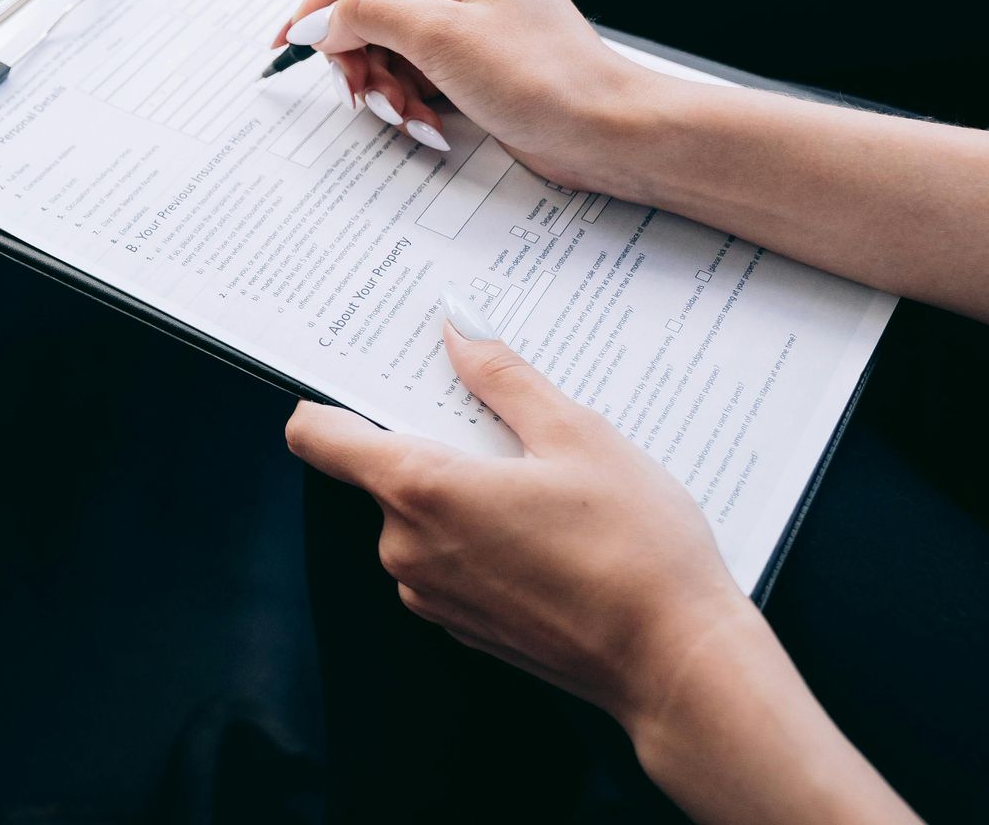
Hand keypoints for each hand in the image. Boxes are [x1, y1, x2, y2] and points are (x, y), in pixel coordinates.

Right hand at [272, 0, 664, 189]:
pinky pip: (409, 70)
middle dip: (356, 48)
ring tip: (401, 111)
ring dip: (381, 83)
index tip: (304, 31)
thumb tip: (315, 20)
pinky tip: (426, 122)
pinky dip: (406, 99)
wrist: (602, 132)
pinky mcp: (466, 58)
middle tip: (355, 85)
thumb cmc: (545, 75)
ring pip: (385, 40)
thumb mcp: (439, 38)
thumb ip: (364, 17)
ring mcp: (464, 17)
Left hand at [285, 321, 757, 730]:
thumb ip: (504, 376)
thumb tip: (459, 327)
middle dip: (431, 437)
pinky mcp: (462, 624)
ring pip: (419, 514)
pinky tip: (547, 529)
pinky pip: (448, 558)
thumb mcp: (577, 434)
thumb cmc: (636, 550)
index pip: (317, 436)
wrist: (677, 665)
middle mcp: (406, 546)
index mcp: (420, 490)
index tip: (359, 376)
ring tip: (542, 479)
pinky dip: (479, 534)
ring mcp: (431, 594)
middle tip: (498, 419)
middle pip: (382, 469)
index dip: (326, 398)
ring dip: (462, 489)